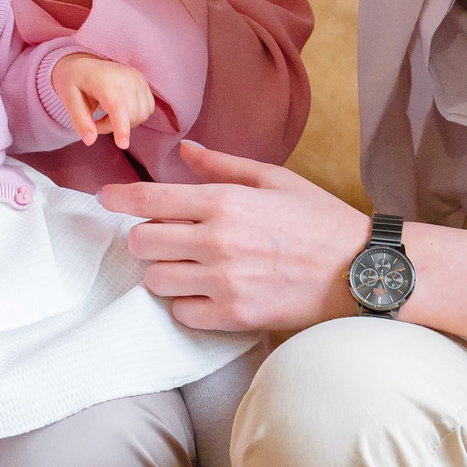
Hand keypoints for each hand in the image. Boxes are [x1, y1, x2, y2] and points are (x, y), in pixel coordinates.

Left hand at [51, 54, 153, 149]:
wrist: (83, 64)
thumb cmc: (74, 81)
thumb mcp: (68, 99)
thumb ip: (80, 120)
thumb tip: (90, 141)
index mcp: (104, 80)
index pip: (117, 106)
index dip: (121, 127)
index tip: (122, 145)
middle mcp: (126, 78)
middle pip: (130, 116)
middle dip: (112, 127)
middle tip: (95, 122)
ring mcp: (138, 79)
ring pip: (140, 116)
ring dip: (125, 122)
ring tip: (106, 113)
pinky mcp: (145, 84)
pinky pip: (146, 111)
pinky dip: (134, 116)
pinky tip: (119, 108)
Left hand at [98, 140, 366, 333]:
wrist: (361, 271)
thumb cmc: (319, 220)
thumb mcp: (274, 180)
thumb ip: (222, 166)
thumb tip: (184, 150)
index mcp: (224, 202)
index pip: (149, 200)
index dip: (118, 199)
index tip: (105, 200)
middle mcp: (217, 241)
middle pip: (142, 243)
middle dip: (145, 239)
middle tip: (163, 238)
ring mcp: (224, 282)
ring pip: (156, 280)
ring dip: (163, 272)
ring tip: (187, 267)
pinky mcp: (235, 316)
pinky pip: (181, 313)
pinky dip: (185, 304)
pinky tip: (205, 292)